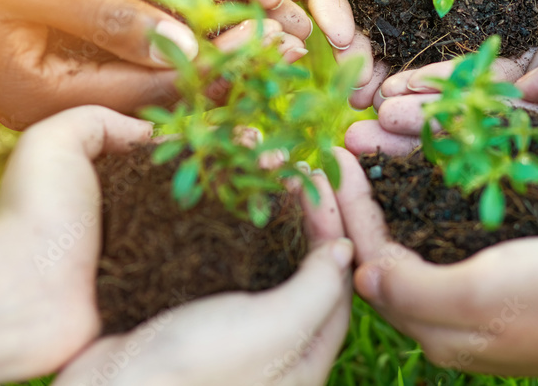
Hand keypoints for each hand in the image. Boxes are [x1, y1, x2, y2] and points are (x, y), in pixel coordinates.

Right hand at [0, 0, 305, 128]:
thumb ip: (108, 18)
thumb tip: (186, 46)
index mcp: (46, 99)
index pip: (157, 89)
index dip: (224, 63)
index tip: (281, 41)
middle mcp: (55, 108)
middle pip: (160, 96)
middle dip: (228, 69)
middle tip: (295, 51)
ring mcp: (54, 92)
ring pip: (147, 83)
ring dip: (207, 60)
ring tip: (268, 42)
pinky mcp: (54, 69)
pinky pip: (124, 67)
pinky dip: (170, 50)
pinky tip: (208, 33)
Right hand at [54, 167, 353, 385]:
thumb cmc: (196, 367)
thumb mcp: (273, 331)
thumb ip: (317, 292)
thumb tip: (346, 250)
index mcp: (302, 359)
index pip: (336, 286)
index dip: (333, 231)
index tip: (320, 181)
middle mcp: (271, 347)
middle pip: (300, 271)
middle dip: (301, 218)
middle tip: (291, 170)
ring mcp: (229, 333)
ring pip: (259, 264)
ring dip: (264, 218)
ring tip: (257, 174)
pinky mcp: (191, 318)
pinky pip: (219, 268)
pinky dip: (225, 232)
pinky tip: (219, 201)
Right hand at [283, 0, 537, 106]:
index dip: (328, 18)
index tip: (338, 44)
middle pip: (365, 18)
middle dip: (360, 56)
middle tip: (363, 93)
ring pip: (407, 24)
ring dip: (399, 62)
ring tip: (399, 97)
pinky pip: (457, 9)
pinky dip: (448, 42)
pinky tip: (446, 70)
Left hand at [331, 147, 537, 378]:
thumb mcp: (484, 296)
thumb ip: (413, 289)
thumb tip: (359, 274)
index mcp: (439, 325)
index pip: (370, 260)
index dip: (348, 208)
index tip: (336, 155)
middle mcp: (455, 314)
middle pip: (390, 247)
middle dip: (366, 195)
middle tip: (354, 143)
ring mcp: (486, 294)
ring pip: (422, 234)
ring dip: (399, 187)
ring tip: (388, 141)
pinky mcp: (515, 273)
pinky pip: (458, 229)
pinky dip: (439, 193)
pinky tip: (443, 163)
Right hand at [348, 32, 537, 289]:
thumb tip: (526, 78)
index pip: (479, 91)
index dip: (431, 88)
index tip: (384, 86)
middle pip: (458, 129)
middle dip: (405, 124)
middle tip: (355, 123)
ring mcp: (536, 187)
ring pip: (460, 166)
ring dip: (409, 157)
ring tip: (360, 149)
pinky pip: (481, 206)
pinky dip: (440, 195)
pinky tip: (399, 191)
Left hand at [369, 0, 537, 114]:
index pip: (502, 81)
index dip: (451, 96)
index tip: (400, 111)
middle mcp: (525, 18)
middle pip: (464, 64)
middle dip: (417, 88)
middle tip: (365, 107)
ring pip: (440, 29)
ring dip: (399, 52)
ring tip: (352, 67)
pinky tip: (358, 12)